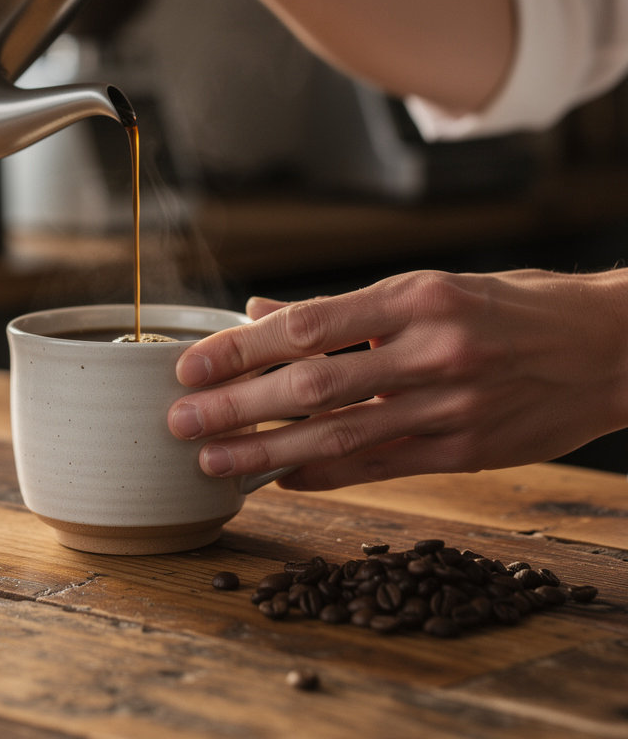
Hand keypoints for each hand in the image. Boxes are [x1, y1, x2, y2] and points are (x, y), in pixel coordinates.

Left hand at [168, 269, 627, 488]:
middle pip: (311, 385)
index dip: (241, 349)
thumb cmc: (512, 306)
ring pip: (338, 435)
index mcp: (414, 297)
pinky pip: (379, 465)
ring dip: (266, 451)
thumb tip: (262, 311)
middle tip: (180, 421)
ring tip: (212, 462)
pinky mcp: (465, 451)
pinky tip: (278, 479)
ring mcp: (449, 407)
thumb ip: (345, 310)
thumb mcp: (430, 287)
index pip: (307, 326)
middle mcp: (428, 350)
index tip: (192, 365)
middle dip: (236, 406)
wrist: (610, 348)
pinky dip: (323, 474)